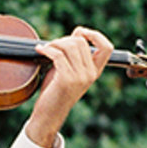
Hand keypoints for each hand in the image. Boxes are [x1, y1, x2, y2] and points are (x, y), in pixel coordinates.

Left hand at [24, 27, 113, 147]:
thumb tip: (78, 32)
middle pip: (81, 42)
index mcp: (95, 72)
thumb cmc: (55, 91)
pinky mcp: (66, 80)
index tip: (80, 33)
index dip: (95, 35)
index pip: (107, 47)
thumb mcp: (69, 70)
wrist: (48, 115)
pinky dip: (47, 49)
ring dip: (54, 43)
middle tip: (52, 46)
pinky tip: (40, 50)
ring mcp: (80, 78)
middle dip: (64, 39)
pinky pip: (58, 54)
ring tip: (45, 49)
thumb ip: (75, 54)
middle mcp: (91, 74)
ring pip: (70, 45)